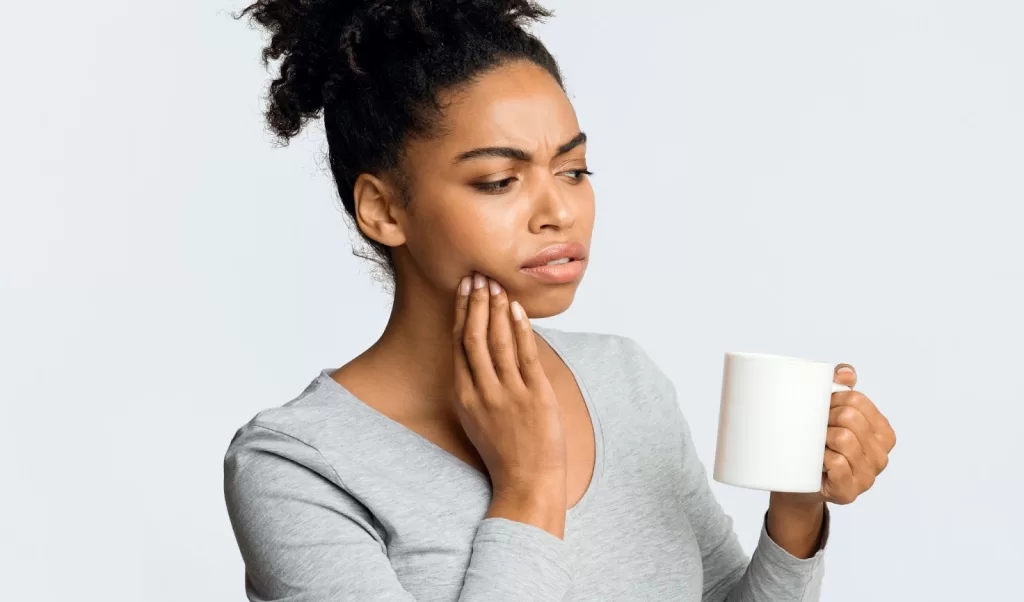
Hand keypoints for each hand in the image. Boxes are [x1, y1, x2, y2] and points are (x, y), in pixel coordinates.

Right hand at [451, 273, 566, 534]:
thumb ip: (475, 386)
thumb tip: (478, 353)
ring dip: (496, 310)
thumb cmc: (504, 451)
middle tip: (478, 276)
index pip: (459, 344)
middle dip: (476, 303)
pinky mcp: (534, 397)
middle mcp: (482, 392)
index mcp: (463, 396)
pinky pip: (524, 356)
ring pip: (498, 341)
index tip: (465, 288)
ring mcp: (508, 394)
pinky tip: (517, 309)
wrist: (526, 482)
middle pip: (474, 337)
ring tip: (496, 285)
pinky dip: (520, 329)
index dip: (462, 312)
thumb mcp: (476, 418)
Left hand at [776, 364, 896, 506]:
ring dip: (820, 438)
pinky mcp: (848, 492)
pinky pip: (837, 463)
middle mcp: (881, 456)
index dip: (832, 399)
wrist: (795, 482)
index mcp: (883, 433)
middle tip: (812, 427)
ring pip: (844, 439)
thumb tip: (845, 372)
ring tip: (813, 444)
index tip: (820, 408)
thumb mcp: (829, 413)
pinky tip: (815, 461)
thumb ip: (841, 388)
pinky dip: (821, 458)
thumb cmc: (815, 445)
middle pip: (850, 418)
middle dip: (824, 417)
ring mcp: (867, 477)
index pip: (857, 401)